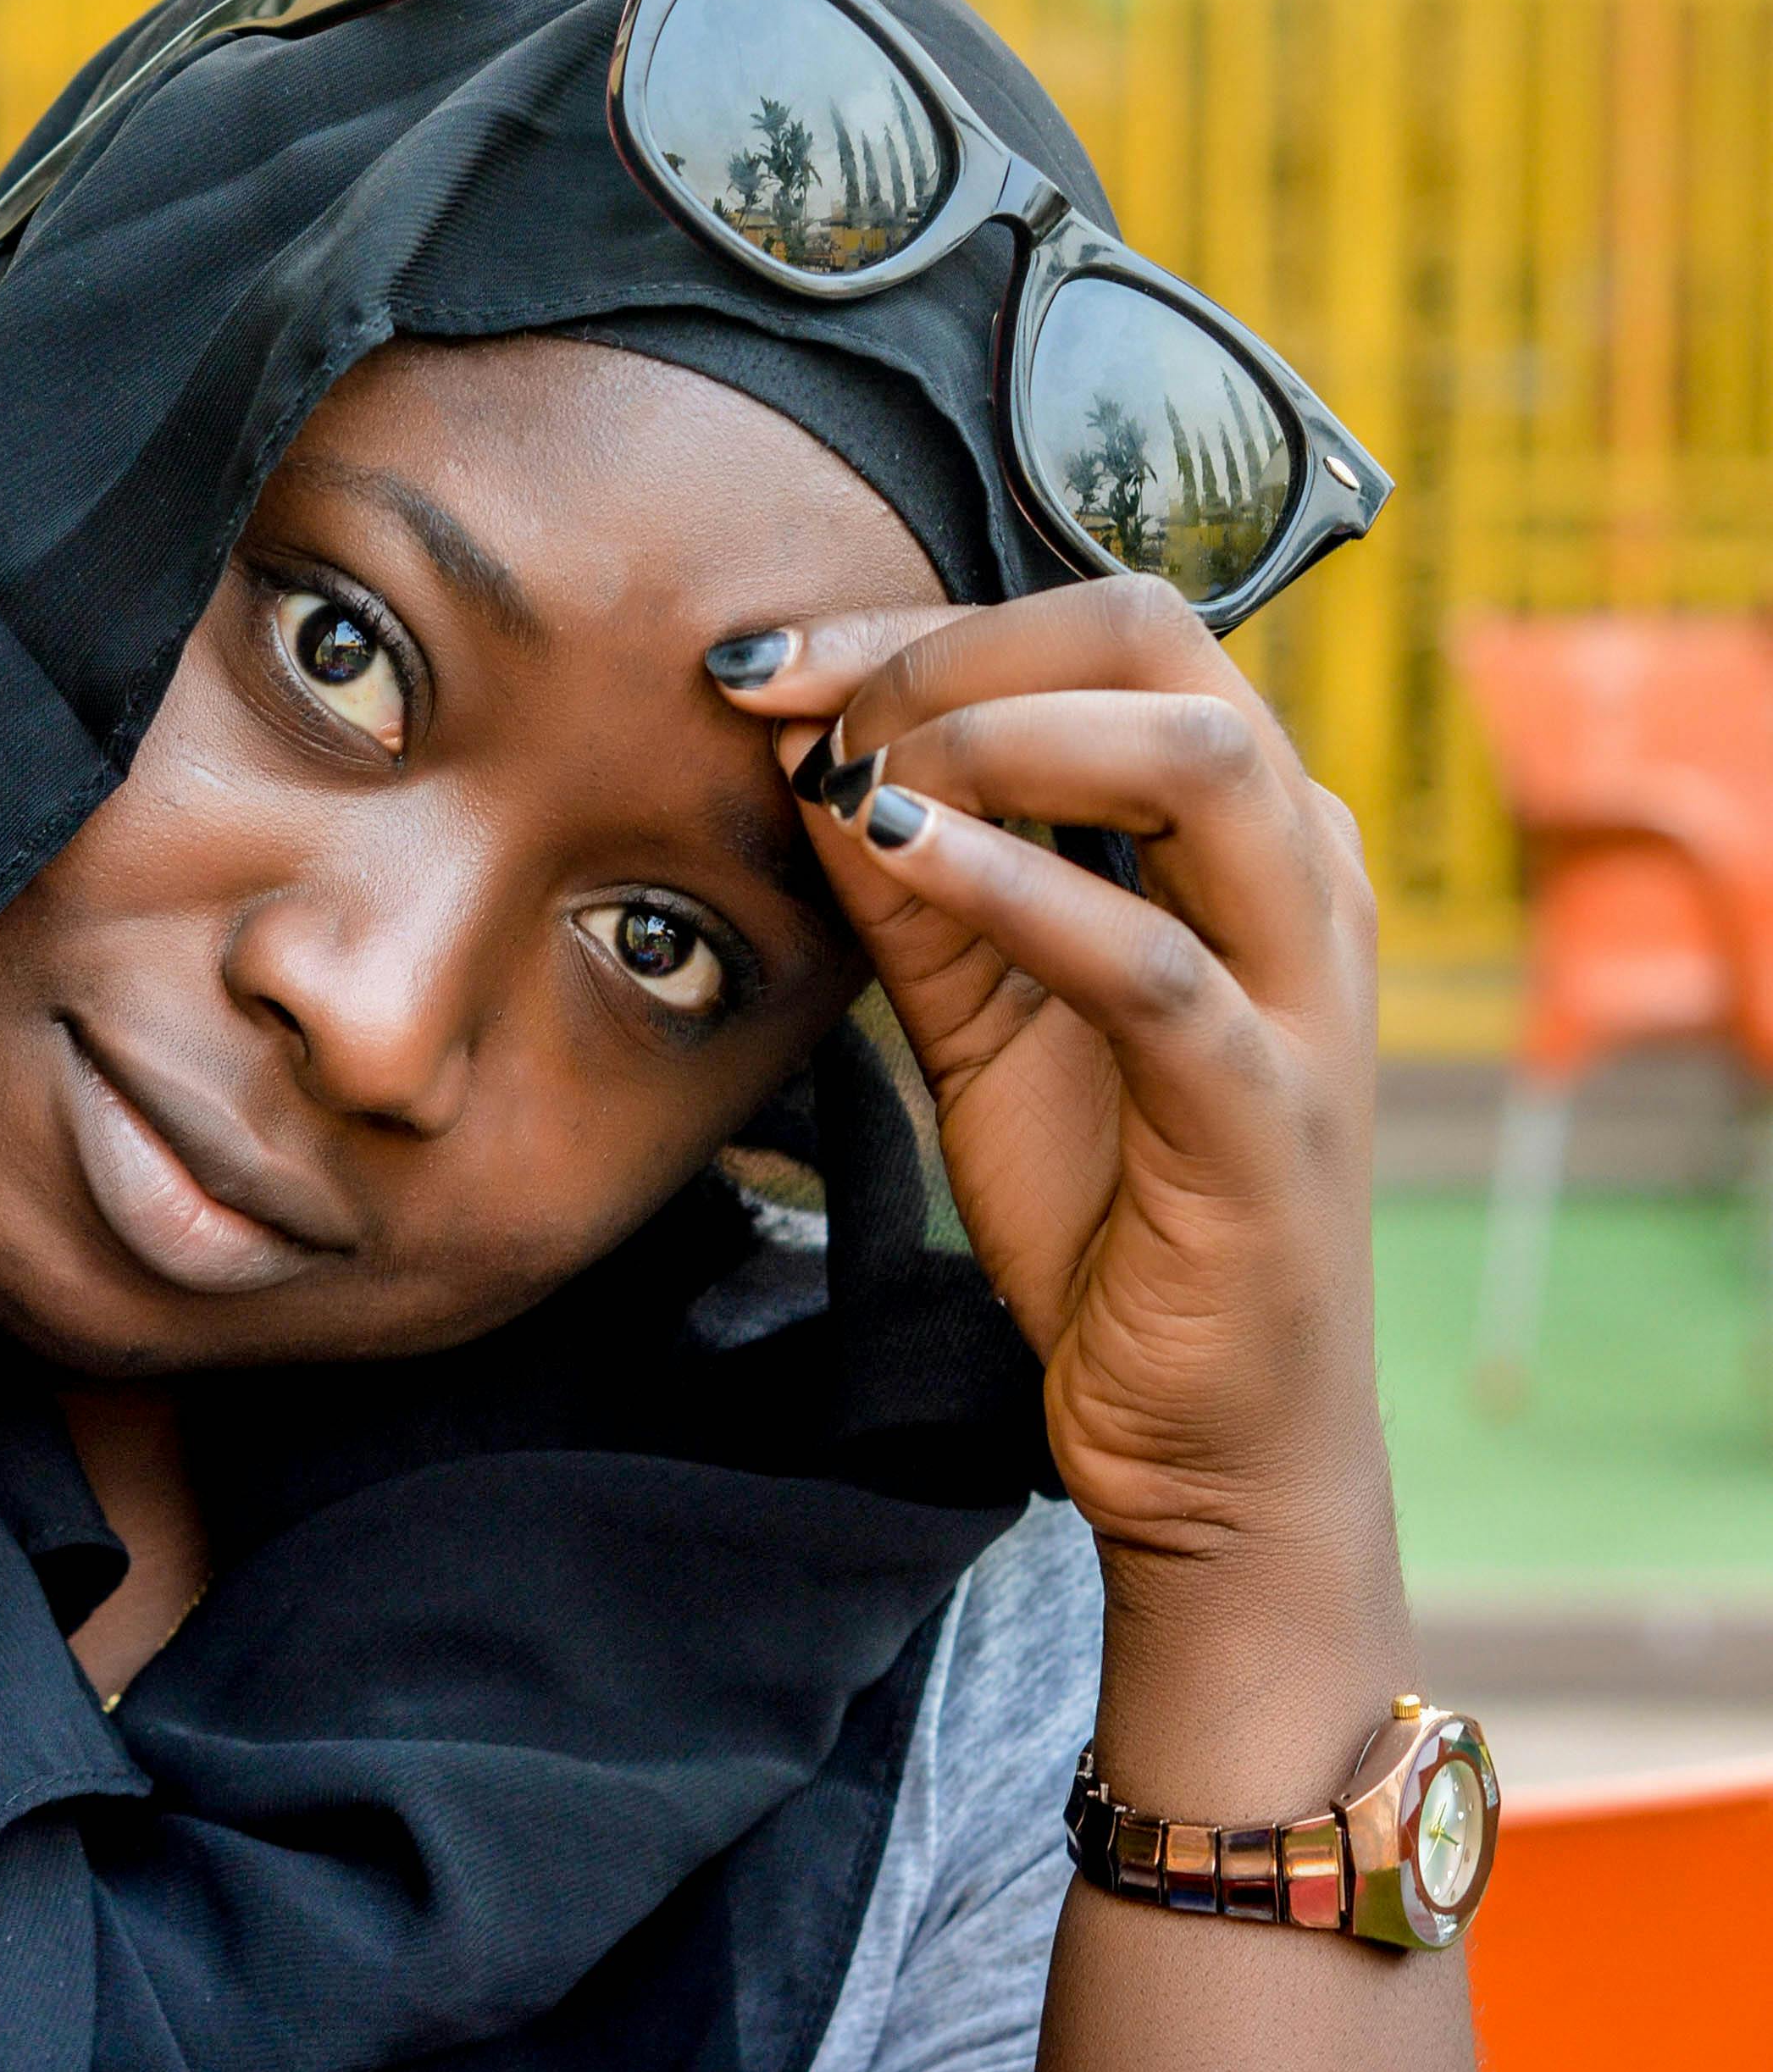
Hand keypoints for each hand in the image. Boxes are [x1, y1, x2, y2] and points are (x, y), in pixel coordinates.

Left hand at [715, 576, 1390, 1610]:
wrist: (1208, 1448)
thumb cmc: (1110, 1215)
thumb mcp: (980, 1019)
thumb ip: (909, 886)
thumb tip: (800, 742)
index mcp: (1251, 832)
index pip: (1106, 636)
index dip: (922, 623)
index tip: (766, 655)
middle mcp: (1303, 878)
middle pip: (1162, 643)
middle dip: (957, 643)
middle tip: (804, 697)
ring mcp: (1304, 991)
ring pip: (1197, 760)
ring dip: (996, 733)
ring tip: (857, 772)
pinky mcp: (1265, 1112)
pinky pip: (1148, 961)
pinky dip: (1016, 883)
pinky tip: (898, 852)